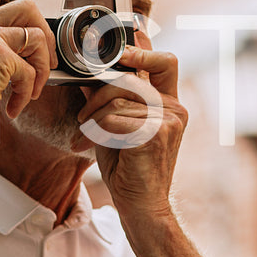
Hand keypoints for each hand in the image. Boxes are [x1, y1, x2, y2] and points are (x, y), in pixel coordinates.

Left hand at [77, 35, 187, 219]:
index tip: (121, 52)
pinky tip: (89, 146)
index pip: (166, 62)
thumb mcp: (116, 127)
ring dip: (92, 120)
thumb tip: (88, 76)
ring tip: (84, 137)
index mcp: (169, 104)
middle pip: (127, 80)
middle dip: (97, 97)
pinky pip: (114, 119)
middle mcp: (174, 109)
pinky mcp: (156, 134)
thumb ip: (109, 100)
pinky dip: (96, 132)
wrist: (140, 205)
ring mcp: (168, 121)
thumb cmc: (129, 168)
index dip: (144, 51)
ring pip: (116, 101)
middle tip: (83, 119)